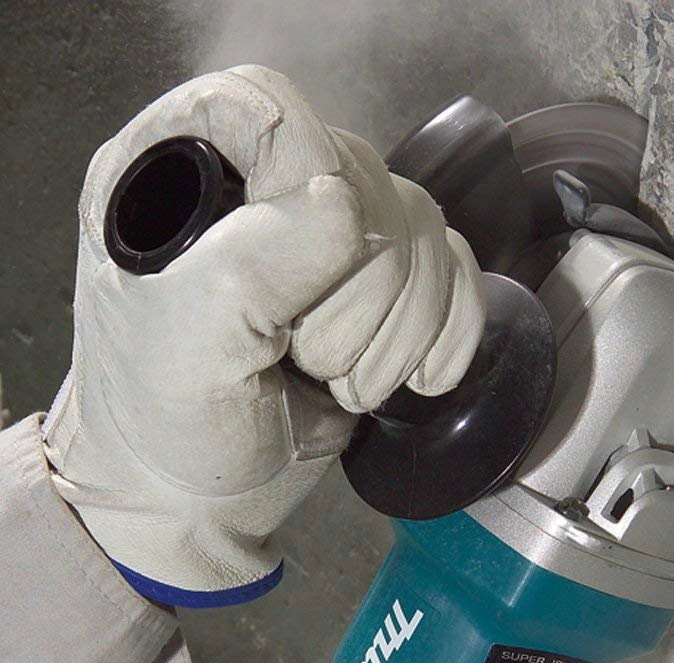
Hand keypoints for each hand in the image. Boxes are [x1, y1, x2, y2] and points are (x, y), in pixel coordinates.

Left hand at [43, 65, 483, 606]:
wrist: (204, 498)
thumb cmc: (171, 428)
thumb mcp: (188, 348)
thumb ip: (254, 263)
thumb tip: (344, 204)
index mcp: (180, 172)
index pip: (267, 109)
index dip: (303, 188)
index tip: (296, 289)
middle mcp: (260, 187)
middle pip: (366, 180)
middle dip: (361, 297)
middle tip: (313, 363)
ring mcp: (329, 235)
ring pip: (424, 228)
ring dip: (403, 329)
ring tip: (347, 385)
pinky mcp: (384, 285)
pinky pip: (457, 271)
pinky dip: (449, 332)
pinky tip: (413, 380)